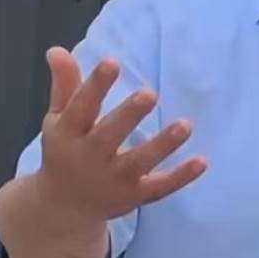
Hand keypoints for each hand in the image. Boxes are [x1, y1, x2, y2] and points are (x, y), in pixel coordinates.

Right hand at [34, 46, 205, 222]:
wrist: (62, 208)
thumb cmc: (64, 152)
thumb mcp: (58, 120)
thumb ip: (64, 85)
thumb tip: (57, 49)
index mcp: (68, 134)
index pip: (80, 108)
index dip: (95, 86)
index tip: (111, 62)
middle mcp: (89, 158)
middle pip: (109, 136)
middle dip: (129, 116)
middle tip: (149, 93)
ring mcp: (113, 180)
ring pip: (139, 162)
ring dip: (162, 145)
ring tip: (185, 125)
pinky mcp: (133, 196)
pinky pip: (159, 188)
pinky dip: (180, 178)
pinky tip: (201, 161)